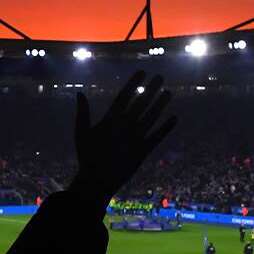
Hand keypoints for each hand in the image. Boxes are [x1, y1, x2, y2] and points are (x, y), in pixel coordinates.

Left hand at [71, 71, 176, 199]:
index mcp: (110, 120)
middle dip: (150, 90)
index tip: (141, 72)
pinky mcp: (142, 151)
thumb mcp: (82, 134)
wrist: (95, 181)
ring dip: (159, 105)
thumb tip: (80, 93)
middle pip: (140, 104)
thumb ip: (83, 114)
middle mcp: (124, 126)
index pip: (124, 97)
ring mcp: (134, 137)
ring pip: (150, 117)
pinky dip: (165, 128)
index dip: (132, 84)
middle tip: (160, 77)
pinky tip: (174, 118)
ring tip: (168, 92)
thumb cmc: (86, 157)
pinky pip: (156, 137)